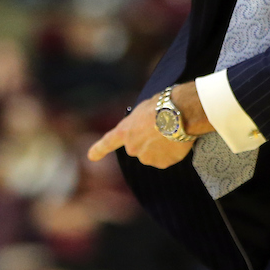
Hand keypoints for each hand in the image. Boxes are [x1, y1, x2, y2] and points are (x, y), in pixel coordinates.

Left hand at [87, 83, 212, 167]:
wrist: (179, 114)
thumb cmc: (162, 105)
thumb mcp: (144, 108)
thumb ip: (139, 123)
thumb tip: (147, 127)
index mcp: (125, 131)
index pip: (108, 142)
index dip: (99, 150)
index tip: (91, 157)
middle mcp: (132, 148)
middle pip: (138, 148)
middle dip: (148, 142)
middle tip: (162, 128)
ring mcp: (146, 157)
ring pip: (153, 155)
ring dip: (160, 148)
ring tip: (171, 132)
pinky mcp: (161, 164)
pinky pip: (166, 159)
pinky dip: (171, 153)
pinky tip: (176, 140)